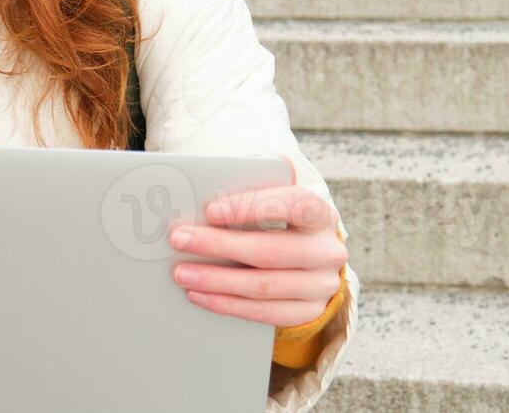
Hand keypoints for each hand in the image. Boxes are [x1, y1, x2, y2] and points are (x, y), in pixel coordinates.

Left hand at [166, 183, 345, 327]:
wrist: (313, 260)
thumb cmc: (281, 221)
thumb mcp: (275, 201)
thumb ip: (249, 195)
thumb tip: (200, 197)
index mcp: (321, 213)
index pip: (294, 205)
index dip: (253, 207)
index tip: (211, 210)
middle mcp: (328, 250)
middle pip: (271, 251)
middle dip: (219, 246)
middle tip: (180, 240)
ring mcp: (322, 285)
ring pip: (264, 286)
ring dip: (217, 281)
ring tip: (183, 273)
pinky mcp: (311, 311)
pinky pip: (265, 314)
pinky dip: (228, 305)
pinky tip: (200, 296)